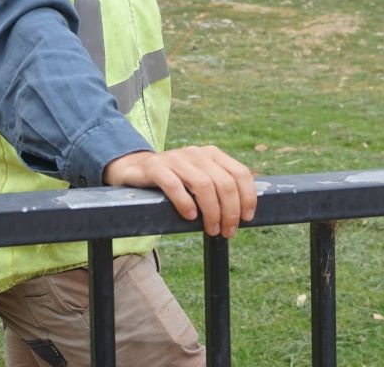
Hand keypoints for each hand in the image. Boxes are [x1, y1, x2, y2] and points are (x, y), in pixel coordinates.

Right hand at [102, 146, 256, 237]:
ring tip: (212, 230)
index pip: (240, 173)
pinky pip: (174, 185)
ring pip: (203, 185)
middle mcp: (196, 153)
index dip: (248, 197)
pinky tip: (190, 217)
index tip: (248, 218)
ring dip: (212, 212)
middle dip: (230, 212)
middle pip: (224, 183)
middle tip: (227, 231)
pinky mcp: (155, 167)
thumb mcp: (200, 179)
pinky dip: (185, 202)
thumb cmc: (175, 181)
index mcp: (212, 154)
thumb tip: (244, 212)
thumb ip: (220, 188)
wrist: (135, 169)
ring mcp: (176, 158)